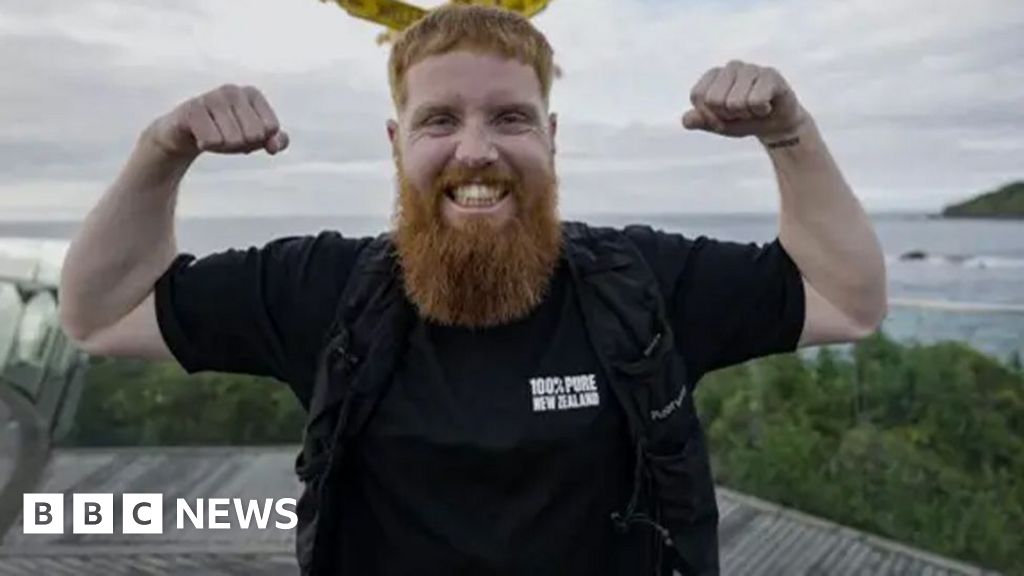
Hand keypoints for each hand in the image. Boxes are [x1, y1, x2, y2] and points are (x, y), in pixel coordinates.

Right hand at [146, 84, 288, 158]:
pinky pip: (211, 140)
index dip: (260, 140)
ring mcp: (211, 98)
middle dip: (242, 144)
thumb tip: (274, 146)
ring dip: (224, 147)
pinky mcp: (192, 109)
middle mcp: (233, 91)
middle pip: (254, 135)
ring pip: (233, 140)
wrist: (185, 133)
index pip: (271, 128)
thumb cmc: (226, 133)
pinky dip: (207, 146)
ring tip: (213, 136)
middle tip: (227, 136)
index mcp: (253, 94)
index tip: (245, 133)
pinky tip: (199, 137)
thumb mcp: (256, 139)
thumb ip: (277, 141)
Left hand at [682, 61, 808, 142]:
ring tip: (754, 108)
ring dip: (746, 114)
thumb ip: (700, 121)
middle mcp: (730, 67)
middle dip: (727, 115)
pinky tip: (766, 106)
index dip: (709, 114)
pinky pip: (756, 101)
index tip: (722, 115)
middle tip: (740, 112)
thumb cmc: (744, 120)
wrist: (775, 124)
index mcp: (713, 75)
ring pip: (735, 102)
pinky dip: (761, 111)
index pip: (697, 96)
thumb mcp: (718, 124)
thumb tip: (686, 120)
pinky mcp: (770, 75)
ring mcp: (750, 69)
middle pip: (714, 100)